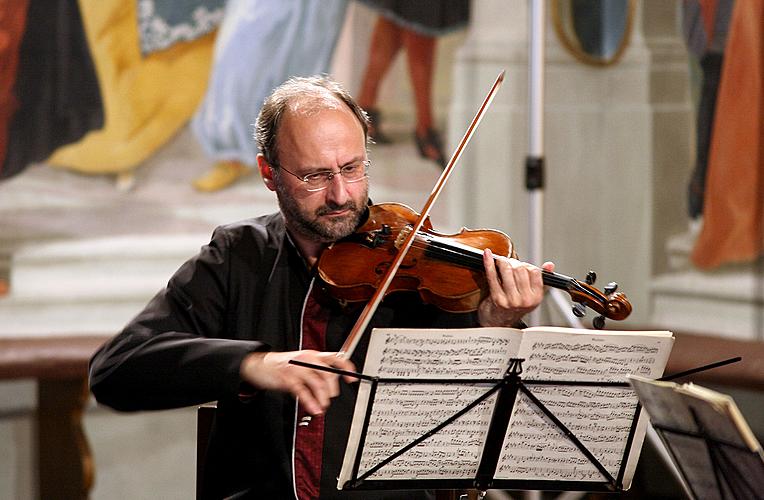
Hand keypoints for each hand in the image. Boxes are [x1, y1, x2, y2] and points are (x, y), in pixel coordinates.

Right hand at [240, 350, 356, 415]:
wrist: (259, 364)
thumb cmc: (282, 366)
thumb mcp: (301, 363)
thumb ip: (316, 371)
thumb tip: (332, 385)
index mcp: (313, 355)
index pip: (335, 357)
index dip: (346, 368)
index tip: (351, 380)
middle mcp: (308, 359)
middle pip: (328, 374)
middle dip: (331, 391)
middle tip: (329, 399)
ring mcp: (297, 368)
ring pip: (317, 384)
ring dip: (322, 399)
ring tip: (321, 408)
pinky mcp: (287, 378)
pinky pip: (303, 392)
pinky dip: (310, 402)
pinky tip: (313, 409)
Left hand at [477, 249, 554, 326]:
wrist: (498, 322)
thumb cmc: (514, 305)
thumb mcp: (531, 294)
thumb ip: (540, 279)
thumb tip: (549, 265)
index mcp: (536, 297)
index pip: (534, 271)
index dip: (526, 264)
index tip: (520, 264)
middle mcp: (525, 300)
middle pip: (520, 269)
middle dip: (513, 262)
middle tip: (508, 262)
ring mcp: (511, 300)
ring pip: (507, 270)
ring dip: (502, 262)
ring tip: (500, 262)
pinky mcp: (496, 298)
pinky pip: (492, 276)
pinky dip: (489, 263)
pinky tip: (487, 255)